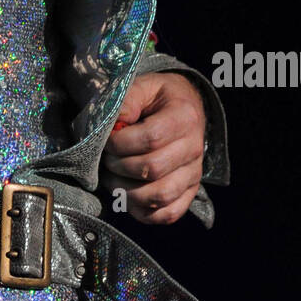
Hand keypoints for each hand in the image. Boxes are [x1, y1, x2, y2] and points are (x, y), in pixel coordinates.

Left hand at [100, 72, 205, 223]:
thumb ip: (127, 100)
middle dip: (119, 166)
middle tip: (106, 158)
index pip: (151, 138)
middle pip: (153, 169)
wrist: (183, 108)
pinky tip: (127, 197)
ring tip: (112, 178)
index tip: (107, 140)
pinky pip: (168, 214)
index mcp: (184, 116)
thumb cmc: (157, 99)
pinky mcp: (189, 193)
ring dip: (126, 192)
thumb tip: (115, 124)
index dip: (121, 143)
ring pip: (160, 196)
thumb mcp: (142, 87)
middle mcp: (194, 147)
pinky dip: (143, 212)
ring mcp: (193, 174)